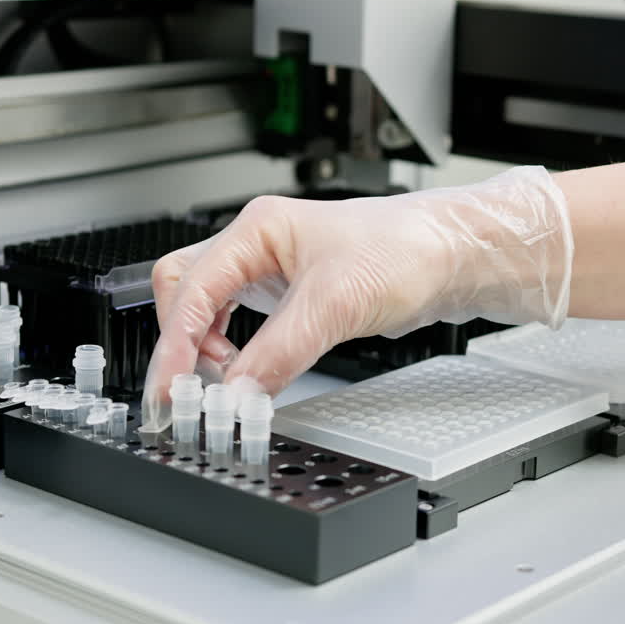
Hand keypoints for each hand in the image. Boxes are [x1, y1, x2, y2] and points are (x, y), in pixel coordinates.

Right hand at [140, 166, 572, 427]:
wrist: (452, 256)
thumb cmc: (406, 251)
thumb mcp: (336, 303)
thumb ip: (280, 351)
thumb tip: (237, 394)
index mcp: (258, 229)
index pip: (191, 288)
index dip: (176, 343)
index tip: (171, 389)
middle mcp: (258, 246)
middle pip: (184, 292)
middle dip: (181, 342)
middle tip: (187, 393)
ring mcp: (272, 269)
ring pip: (207, 308)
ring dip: (204, 348)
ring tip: (221, 384)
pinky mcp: (290, 295)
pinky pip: (238, 323)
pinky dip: (233, 352)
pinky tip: (245, 371)